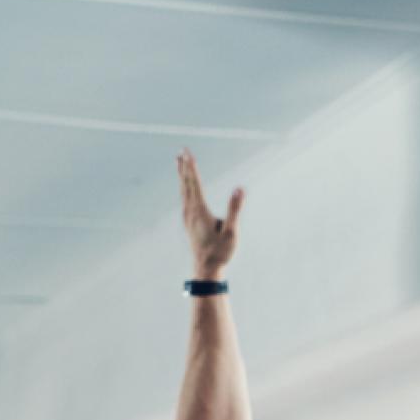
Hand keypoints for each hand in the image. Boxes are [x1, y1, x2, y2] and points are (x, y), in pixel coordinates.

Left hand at [177, 148, 242, 279]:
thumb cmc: (220, 252)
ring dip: (182, 175)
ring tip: (179, 162)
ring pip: (183, 191)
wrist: (206, 269)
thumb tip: (240, 189)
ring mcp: (187, 217)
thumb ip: (235, 209)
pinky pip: (184, 199)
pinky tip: (185, 186)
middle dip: (184, 166)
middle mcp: (190, 212)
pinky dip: (184, 187)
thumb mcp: (231, 232)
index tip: (188, 152)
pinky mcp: (188, 222)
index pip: (195, 183)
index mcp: (200, 211)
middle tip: (182, 150)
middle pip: (186, 184)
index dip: (191, 167)